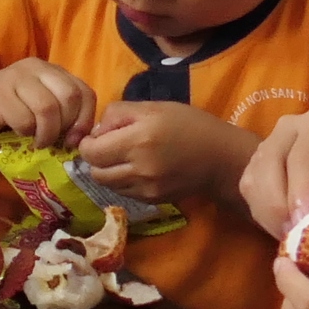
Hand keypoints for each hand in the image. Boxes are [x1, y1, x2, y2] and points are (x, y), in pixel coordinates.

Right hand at [0, 59, 94, 145]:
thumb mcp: (40, 105)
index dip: (85, 120)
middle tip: (55, 141)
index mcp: (52, 71)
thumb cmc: (9, 108)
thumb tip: (82, 140)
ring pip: (48, 108)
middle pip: (70, 97)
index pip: (84, 92)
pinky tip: (19, 133)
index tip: (74, 140)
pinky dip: (25, 133)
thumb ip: (62, 113)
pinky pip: (24, 119)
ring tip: (38, 141)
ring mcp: (17, 79)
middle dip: (66, 126)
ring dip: (46, 133)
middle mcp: (37, 69)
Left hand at [77, 101, 253, 205]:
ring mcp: (146, 189)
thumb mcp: (153, 107)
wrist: (221, 158)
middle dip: (95, 159)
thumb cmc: (188, 125)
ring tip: (123, 158)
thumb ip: (118, 114)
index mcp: (138, 140)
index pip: (91, 152)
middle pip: (95, 172)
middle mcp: (139, 169)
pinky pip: (124, 193)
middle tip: (108, 147)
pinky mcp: (152, 201)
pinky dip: (123, 181)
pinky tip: (137, 169)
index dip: (87, 144)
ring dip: (108, 171)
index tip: (97, 136)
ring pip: (107, 185)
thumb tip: (96, 132)